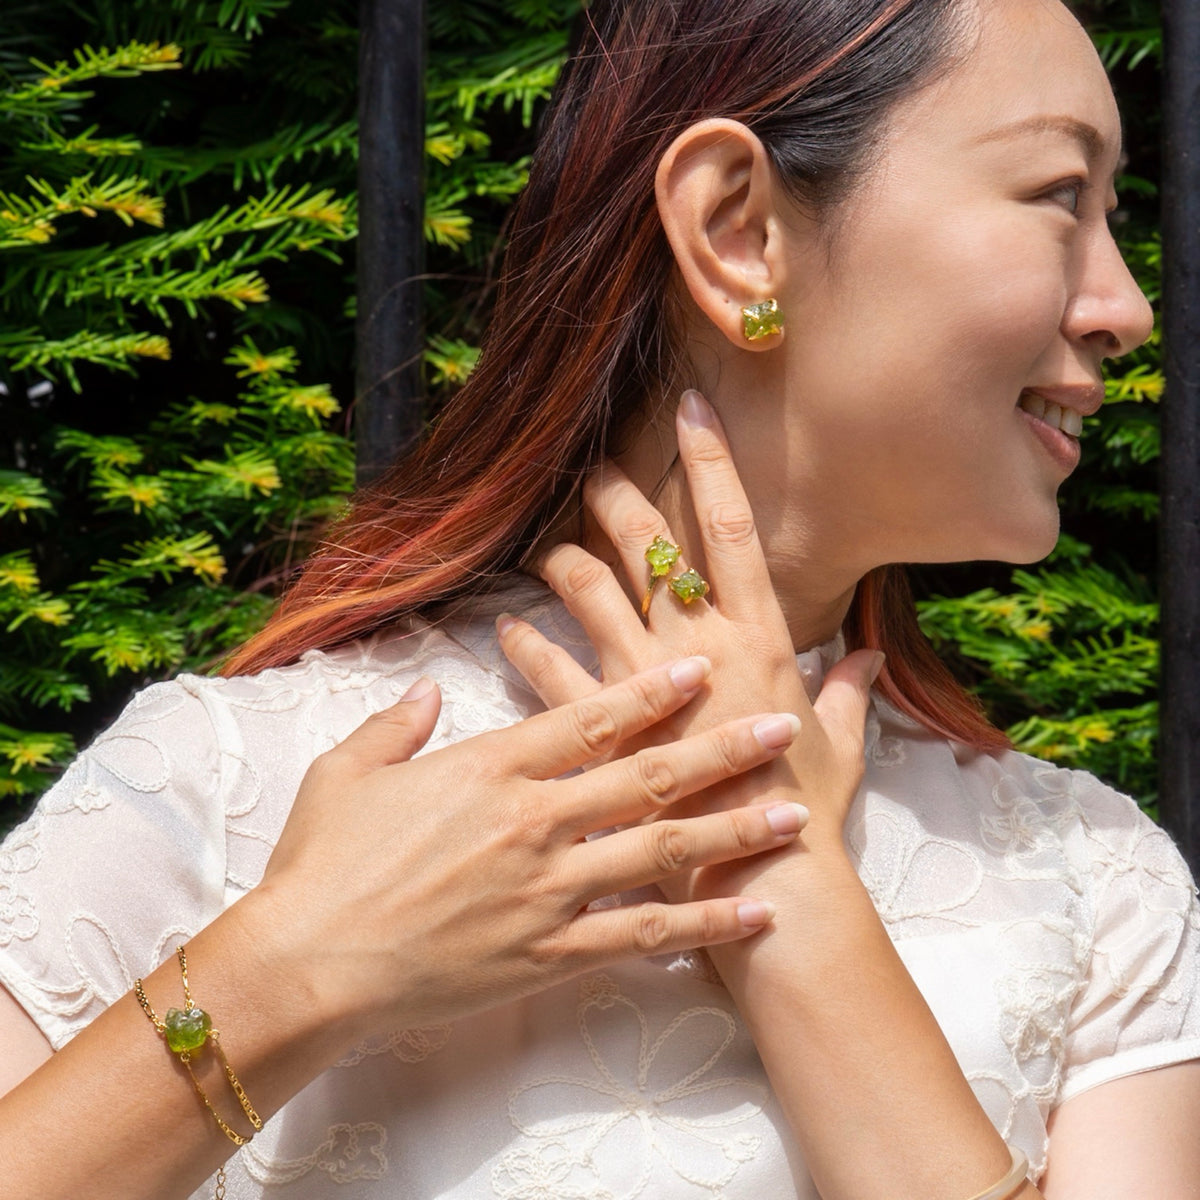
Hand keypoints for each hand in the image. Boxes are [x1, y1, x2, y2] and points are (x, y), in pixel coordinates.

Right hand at [253, 658, 809, 1036]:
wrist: (309, 963)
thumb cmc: (323, 863)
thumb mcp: (345, 773)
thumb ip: (397, 725)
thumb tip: (427, 691)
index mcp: (490, 769)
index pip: (589, 718)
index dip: (652, 690)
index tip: (703, 668)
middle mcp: (533, 821)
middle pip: (647, 776)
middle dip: (722, 749)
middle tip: (781, 727)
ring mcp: (547, 890)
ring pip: (660, 851)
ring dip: (732, 830)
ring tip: (792, 816)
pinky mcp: (549, 953)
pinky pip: (640, 936)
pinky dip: (700, 924)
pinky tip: (748, 913)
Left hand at [499, 390, 881, 861]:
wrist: (761, 885)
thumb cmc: (804, 814)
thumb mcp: (841, 747)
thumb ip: (848, 691)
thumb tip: (867, 657)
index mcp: (761, 638)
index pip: (734, 526)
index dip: (710, 460)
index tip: (687, 405)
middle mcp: (699, 645)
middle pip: (649, 545)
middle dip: (616, 496)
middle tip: (591, 469)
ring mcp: (644, 685)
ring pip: (589, 592)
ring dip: (560, 561)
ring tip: (542, 549)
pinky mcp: (602, 730)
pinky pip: (549, 672)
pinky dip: (524, 646)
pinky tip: (506, 631)